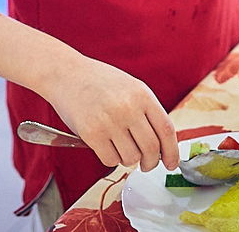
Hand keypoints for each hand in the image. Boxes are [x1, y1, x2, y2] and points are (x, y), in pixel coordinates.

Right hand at [43, 57, 177, 172]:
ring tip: (120, 147)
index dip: (172, 152)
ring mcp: (109, 121)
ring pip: (131, 158)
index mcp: (142, 94)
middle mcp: (128, 107)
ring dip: (128, 159)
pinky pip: (110, 160)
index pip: (166, 130)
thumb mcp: (130, 87)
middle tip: (146, 164)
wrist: (66, 74)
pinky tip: (105, 146)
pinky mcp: (91, 133)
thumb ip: (147, 111)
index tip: (171, 163)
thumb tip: (163, 146)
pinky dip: (110, 158)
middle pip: (151, 149)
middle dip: (151, 162)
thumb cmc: (99, 82)